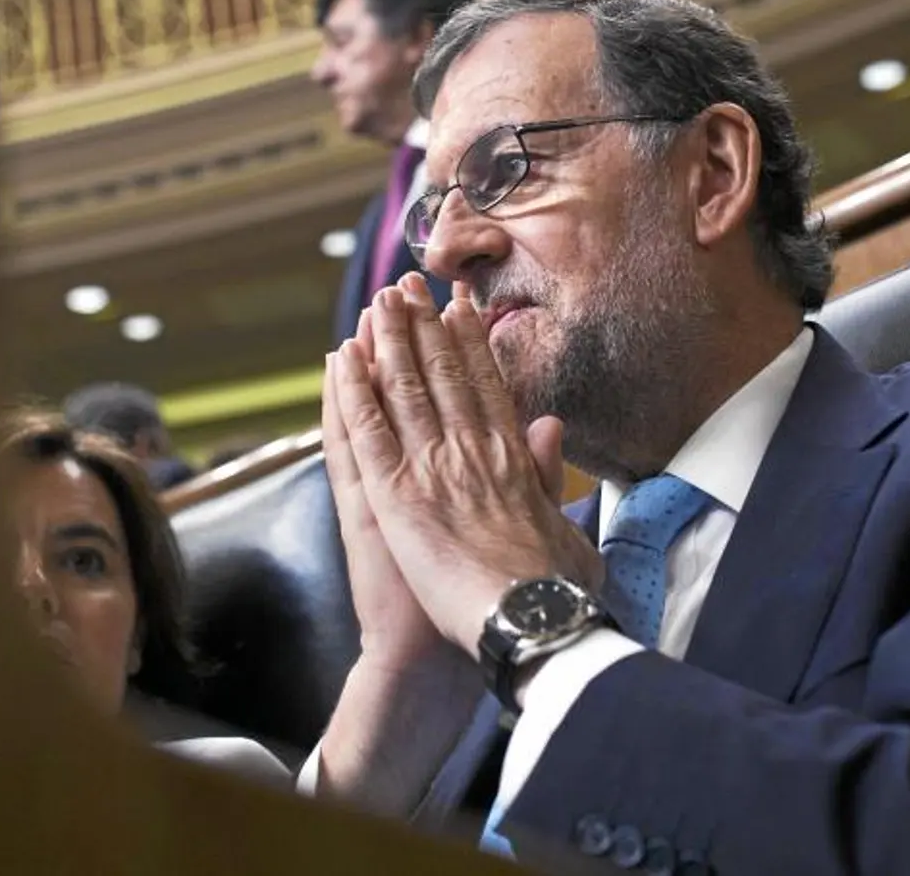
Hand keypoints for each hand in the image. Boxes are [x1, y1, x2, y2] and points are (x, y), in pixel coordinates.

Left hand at [331, 273, 601, 657]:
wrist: (525, 623)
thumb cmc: (553, 590)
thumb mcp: (567, 524)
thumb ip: (549, 472)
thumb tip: (550, 424)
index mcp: (511, 457)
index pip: (485, 385)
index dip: (468, 342)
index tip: (458, 308)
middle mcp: (471, 449)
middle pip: (442, 373)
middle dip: (424, 325)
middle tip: (408, 286)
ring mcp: (431, 467)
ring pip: (403, 388)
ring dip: (388, 340)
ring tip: (378, 303)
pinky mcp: (394, 494)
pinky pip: (365, 430)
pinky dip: (351, 390)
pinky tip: (341, 358)